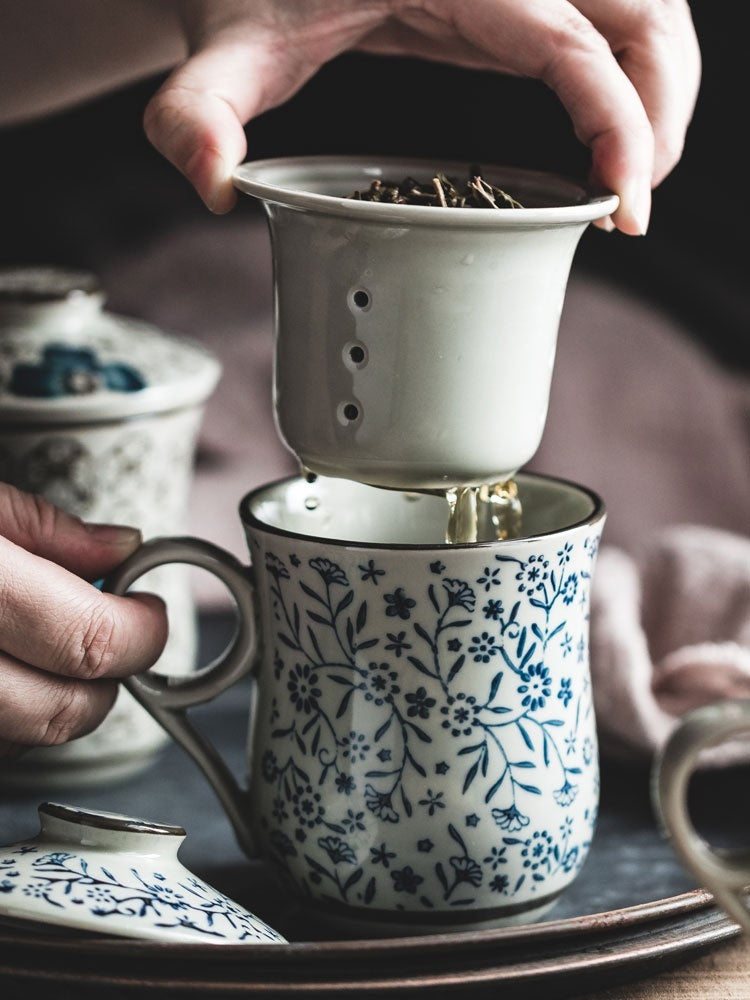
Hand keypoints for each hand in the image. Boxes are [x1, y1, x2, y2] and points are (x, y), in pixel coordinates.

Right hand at [0, 484, 167, 758]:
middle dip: (103, 682)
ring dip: (49, 702)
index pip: (88, 641)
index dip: (139, 634)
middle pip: (58, 714)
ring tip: (40, 646)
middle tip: (107, 639)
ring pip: (20, 741)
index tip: (146, 614)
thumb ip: (43, 528)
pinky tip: (3, 663)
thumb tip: (121, 549)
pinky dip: (8, 711)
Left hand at [144, 0, 700, 234]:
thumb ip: (200, 113)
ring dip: (662, 92)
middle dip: (661, 114)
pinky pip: (608, 22)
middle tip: (630, 206)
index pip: (572, 42)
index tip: (623, 204)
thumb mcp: (224, 47)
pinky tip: (608, 132)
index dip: (617, 122)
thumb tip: (213, 185)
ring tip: (631, 177)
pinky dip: (632, 77)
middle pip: (642, 15)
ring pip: (646, 9)